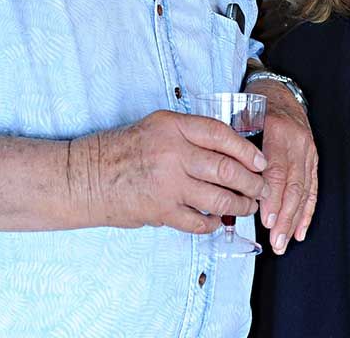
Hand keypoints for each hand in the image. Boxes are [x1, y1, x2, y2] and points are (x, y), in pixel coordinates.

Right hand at [70, 109, 268, 233]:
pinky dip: (213, 223)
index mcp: (174, 127)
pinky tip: (219, 221)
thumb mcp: (158, 126)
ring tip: (248, 206)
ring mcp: (168, 184)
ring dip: (239, 204)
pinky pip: (198, 221)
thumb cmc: (125, 149)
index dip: (247, 149)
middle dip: (251, 181)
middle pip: (225, 168)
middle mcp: (173, 153)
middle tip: (262, 187)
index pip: (221, 135)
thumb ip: (190, 134)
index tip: (261, 161)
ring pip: (217, 197)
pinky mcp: (161, 211)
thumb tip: (230, 150)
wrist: (87, 176)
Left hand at [245, 79, 317, 253]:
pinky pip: (312, 188)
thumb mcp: (243, 117)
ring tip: (284, 241)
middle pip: (293, 184)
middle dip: (284, 216)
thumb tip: (224, 181)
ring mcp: (308, 150)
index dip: (272, 197)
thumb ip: (237, 146)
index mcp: (278, 130)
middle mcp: (297, 141)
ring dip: (294, 219)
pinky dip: (307, 211)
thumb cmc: (258, 106)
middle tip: (275, 239)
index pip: (277, 169)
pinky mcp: (313, 158)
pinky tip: (300, 229)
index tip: (266, 218)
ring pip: (304, 190)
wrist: (281, 91)